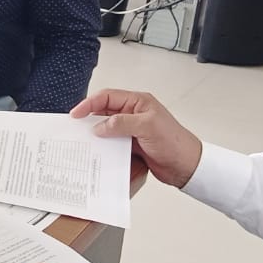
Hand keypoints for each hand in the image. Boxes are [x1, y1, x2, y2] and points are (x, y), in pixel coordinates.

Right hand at [74, 89, 202, 188]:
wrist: (186, 166)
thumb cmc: (175, 142)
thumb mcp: (147, 127)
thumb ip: (121, 123)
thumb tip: (99, 126)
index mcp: (138, 102)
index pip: (108, 97)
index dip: (90, 103)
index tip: (76, 114)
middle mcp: (134, 113)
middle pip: (105, 110)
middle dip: (90, 117)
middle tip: (75, 126)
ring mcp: (133, 129)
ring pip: (107, 127)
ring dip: (96, 133)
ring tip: (84, 140)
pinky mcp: (132, 144)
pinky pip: (112, 142)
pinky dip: (104, 145)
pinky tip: (98, 151)